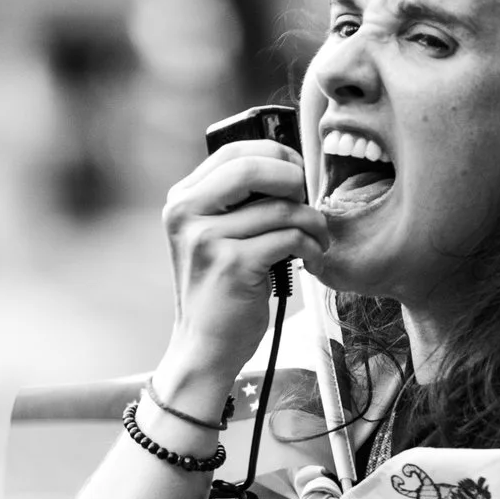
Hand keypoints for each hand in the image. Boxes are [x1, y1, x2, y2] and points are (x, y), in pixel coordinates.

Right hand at [160, 139, 325, 385]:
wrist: (204, 346)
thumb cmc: (220, 291)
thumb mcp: (214, 236)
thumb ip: (235, 202)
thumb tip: (289, 166)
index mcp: (181, 200)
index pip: (234, 152)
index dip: (276, 155)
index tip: (297, 176)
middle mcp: (186, 214)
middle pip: (255, 167)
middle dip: (295, 181)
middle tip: (309, 204)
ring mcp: (207, 239)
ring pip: (281, 208)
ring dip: (313, 223)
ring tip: (318, 240)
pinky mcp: (233, 265)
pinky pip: (289, 237)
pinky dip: (311, 247)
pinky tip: (311, 260)